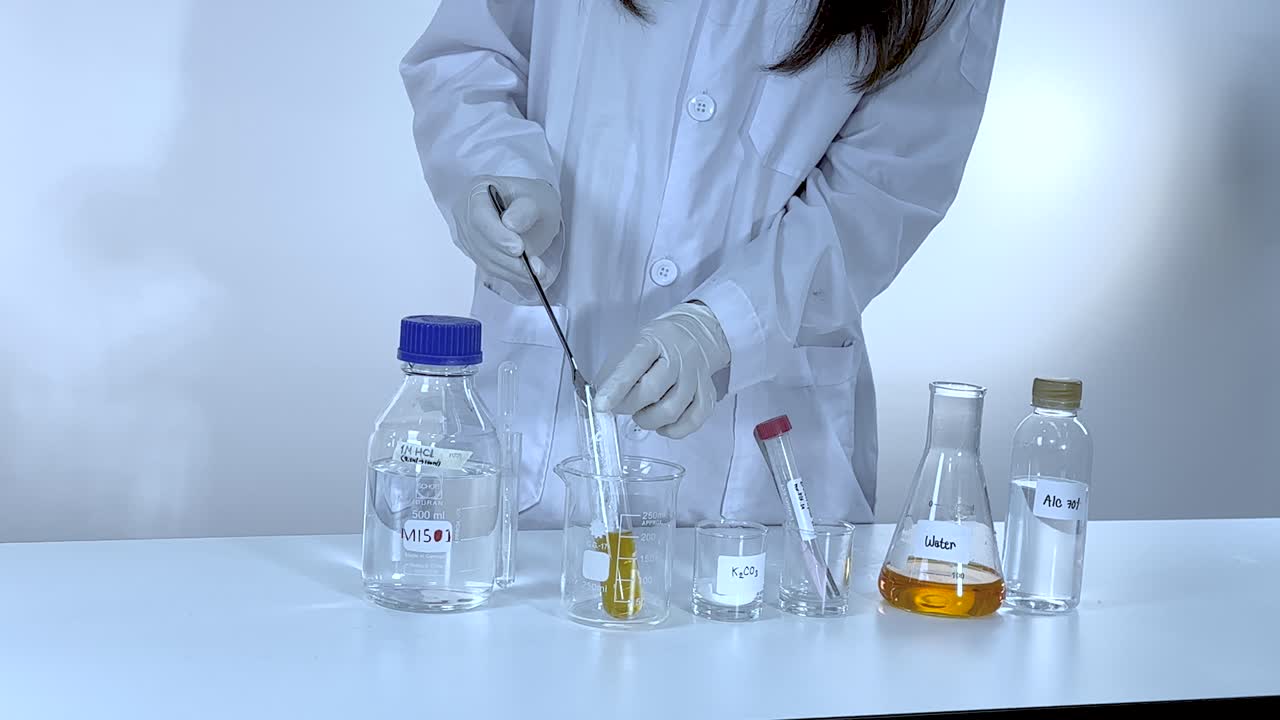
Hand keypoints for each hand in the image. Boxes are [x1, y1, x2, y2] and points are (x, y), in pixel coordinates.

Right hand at [453, 176, 561, 290]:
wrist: (530, 211)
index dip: (498, 235)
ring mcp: (468, 235)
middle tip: (536, 268)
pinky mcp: (475, 252)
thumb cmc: (532, 200)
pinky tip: (530, 276)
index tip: (519, 248)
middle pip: (481, 242)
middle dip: (510, 259)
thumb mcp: (538, 198)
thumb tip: (510, 224)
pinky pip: (491, 267)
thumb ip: (525, 210)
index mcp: (478, 191)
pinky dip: (512, 274)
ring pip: (486, 260)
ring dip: (514, 271)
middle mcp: (466, 213)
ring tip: (539, 273)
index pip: (479, 216)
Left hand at [593, 302, 730, 438]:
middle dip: (629, 406)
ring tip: (641, 413)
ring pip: (671, 410)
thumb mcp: (632, 344)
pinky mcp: (707, 393)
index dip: (615, 388)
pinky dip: (673, 429)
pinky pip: (693, 420)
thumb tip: (602, 400)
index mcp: (654, 341)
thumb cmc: (658, 345)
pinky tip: (662, 424)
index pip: (633, 365)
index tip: (601, 405)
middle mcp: (678, 358)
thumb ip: (617, 370)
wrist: (695, 334)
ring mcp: (695, 377)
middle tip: (620, 406)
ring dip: (649, 420)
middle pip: (652, 391)